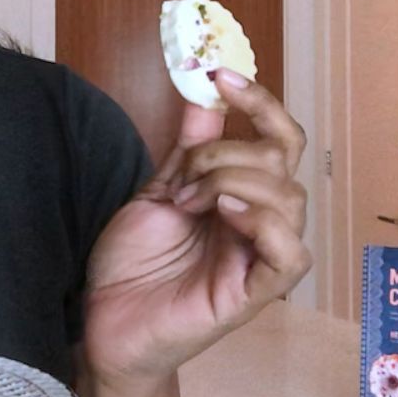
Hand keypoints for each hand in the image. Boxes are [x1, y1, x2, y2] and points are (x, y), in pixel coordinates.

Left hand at [81, 70, 311, 392]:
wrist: (105, 322)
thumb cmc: (132, 263)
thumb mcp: (158, 189)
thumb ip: (190, 145)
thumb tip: (204, 89)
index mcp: (242, 194)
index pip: (279, 139)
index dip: (259, 102)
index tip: (220, 74)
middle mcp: (260, 221)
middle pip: (282, 160)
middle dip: (226, 150)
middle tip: (182, 175)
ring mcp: (261, 257)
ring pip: (290, 198)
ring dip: (232, 181)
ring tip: (187, 202)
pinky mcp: (256, 293)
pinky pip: (292, 254)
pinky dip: (263, 222)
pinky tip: (226, 214)